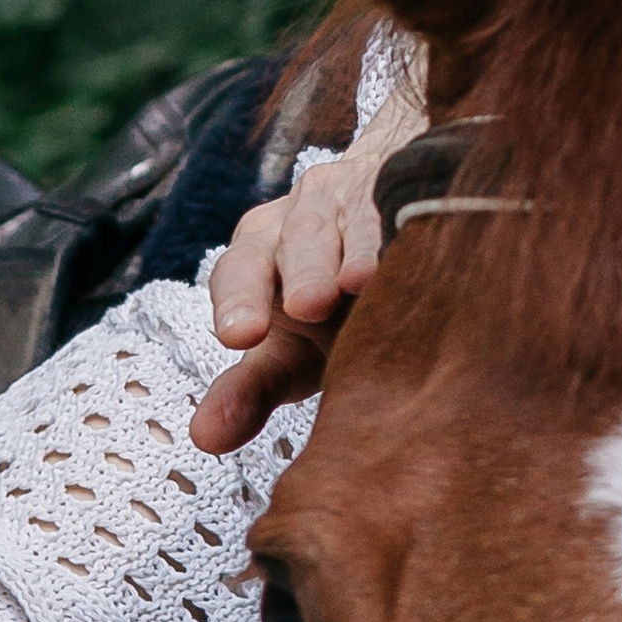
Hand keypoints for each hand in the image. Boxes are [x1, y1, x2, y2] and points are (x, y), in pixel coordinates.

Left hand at [193, 71, 427, 457]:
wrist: (386, 242)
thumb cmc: (330, 314)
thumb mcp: (289, 354)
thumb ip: (248, 392)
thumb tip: (203, 440)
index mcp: (258, 253)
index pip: (238, 272)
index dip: (238, 300)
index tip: (239, 338)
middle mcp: (301, 214)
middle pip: (295, 239)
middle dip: (301, 270)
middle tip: (308, 306)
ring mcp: (357, 192)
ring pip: (351, 215)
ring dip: (356, 245)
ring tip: (362, 281)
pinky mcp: (408, 182)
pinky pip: (409, 198)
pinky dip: (411, 218)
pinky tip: (419, 238)